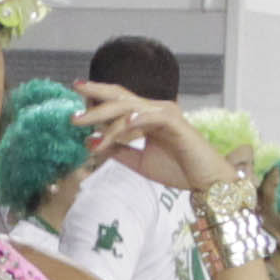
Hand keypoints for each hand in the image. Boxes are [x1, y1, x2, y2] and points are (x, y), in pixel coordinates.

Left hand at [73, 84, 224, 194]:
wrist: (207, 181)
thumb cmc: (179, 170)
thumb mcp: (139, 162)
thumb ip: (118, 151)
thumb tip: (91, 143)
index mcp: (147, 117)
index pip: (118, 103)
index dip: (97, 100)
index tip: (75, 102)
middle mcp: (155, 110)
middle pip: (120, 98)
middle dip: (94, 98)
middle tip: (72, 102)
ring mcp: (166, 114)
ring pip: (130, 108)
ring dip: (105, 115)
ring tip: (84, 122)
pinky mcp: (177, 123)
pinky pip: (152, 118)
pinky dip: (136, 119)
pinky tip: (122, 122)